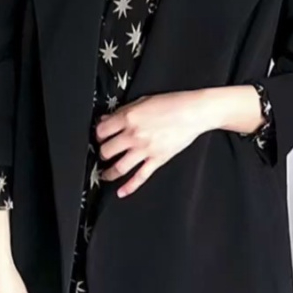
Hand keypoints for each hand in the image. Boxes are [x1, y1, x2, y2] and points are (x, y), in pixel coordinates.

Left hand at [95, 90, 211, 197]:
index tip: (100, 138)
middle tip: (103, 154)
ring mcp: (145, 150)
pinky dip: (129, 187)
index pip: (102, 131)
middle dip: (102, 154)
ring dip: (109, 173)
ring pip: (119, 167)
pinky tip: (121, 192)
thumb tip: (107, 119)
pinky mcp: (157, 160)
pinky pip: (140, 177)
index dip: (98, 135)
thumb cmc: (172, 103)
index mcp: (129, 118)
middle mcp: (134, 135)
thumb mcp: (143, 101)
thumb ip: (123, 111)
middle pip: (107, 151)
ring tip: (105, 175)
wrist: (194, 112)